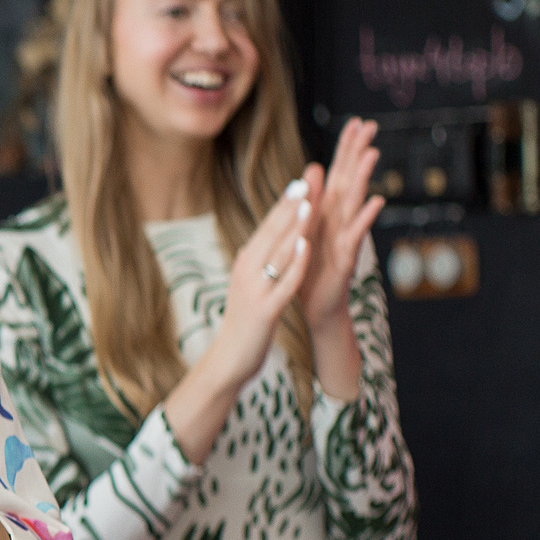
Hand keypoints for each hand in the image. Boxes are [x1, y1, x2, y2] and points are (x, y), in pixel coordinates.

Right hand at [205, 181, 313, 386]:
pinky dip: (295, 262)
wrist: (229, 359)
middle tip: (306, 179)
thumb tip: (273, 240)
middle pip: (272, 233)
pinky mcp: (265, 309)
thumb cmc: (245, 323)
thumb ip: (261, 262)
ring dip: (294, 227)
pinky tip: (307, 246)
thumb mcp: (251, 285)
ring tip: (309, 204)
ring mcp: (255, 289)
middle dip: (290, 206)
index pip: (268, 228)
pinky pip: (284, 281)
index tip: (301, 180)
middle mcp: (246, 271)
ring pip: (278, 252)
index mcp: (245, 263)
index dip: (285, 204)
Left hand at [296, 117, 384, 331]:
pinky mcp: (346, 257)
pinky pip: (355, 235)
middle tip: (369, 125)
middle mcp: (339, 220)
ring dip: (363, 178)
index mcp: (326, 213)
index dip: (345, 150)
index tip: (355, 123)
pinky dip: (364, 219)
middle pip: (350, 180)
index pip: (337, 174)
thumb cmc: (310, 269)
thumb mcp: (305, 232)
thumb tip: (312, 175)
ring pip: (354, 203)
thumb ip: (311, 205)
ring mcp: (345, 237)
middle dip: (358, 153)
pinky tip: (376, 202)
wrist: (316, 305)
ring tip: (372, 154)